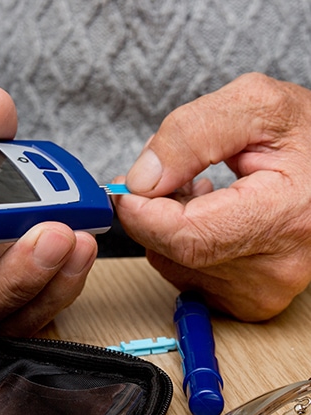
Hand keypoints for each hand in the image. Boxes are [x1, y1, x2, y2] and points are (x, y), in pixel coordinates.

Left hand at [113, 73, 310, 320]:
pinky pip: (186, 275)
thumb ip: (191, 134)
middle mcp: (275, 269)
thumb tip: (141, 180)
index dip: (142, 212)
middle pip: (172, 252)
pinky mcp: (248, 301)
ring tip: (202, 191)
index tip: (125, 188)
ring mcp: (262, 292)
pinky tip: (208, 217)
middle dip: (153, 210)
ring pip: (172, 264)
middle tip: (169, 176)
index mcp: (285, 217)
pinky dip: (182, 244)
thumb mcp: (255, 107)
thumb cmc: (306, 138)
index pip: (187, 236)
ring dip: (168, 225)